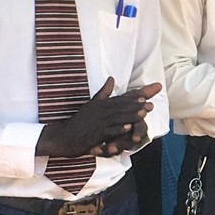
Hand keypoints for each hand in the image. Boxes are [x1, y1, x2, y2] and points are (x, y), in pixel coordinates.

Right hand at [36, 79, 161, 158]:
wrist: (64, 136)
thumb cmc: (79, 121)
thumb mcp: (91, 104)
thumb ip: (103, 92)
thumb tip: (111, 78)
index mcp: (101, 104)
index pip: (120, 99)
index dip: (133, 97)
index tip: (146, 95)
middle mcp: (100, 111)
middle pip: (121, 107)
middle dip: (136, 105)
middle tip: (150, 103)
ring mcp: (98, 123)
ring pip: (117, 118)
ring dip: (130, 115)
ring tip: (144, 113)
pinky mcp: (95, 134)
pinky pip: (108, 131)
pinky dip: (118, 129)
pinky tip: (128, 128)